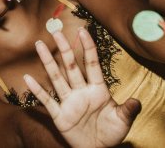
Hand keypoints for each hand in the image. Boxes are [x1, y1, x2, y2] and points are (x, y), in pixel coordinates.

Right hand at [23, 28, 140, 147]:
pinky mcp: (60, 116)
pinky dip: (37, 91)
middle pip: (71, 66)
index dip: (88, 48)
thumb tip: (136, 101)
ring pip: (57, 78)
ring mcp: (69, 102)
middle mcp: (81, 92)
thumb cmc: (111, 133)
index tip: (82, 31)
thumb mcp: (123, 121)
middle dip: (64, 49)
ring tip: (39, 45)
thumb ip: (128, 110)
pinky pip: (47, 101)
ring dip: (48, 62)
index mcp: (98, 90)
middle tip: (56, 31)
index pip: (92, 64)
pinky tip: (28, 78)